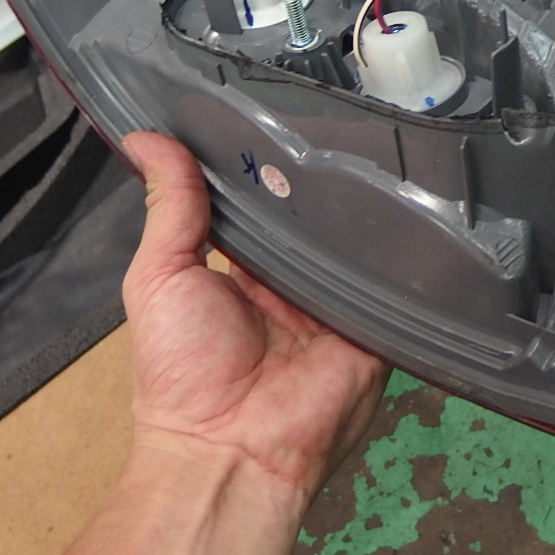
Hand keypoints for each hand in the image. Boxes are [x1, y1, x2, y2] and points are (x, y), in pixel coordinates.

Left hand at [120, 131, 389, 500]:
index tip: (279, 105)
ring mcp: (338, 300)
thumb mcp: (159, 277)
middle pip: (314, 214)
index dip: (267, 161)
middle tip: (336, 114)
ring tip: (374, 145)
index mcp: (245, 267)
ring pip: (357, 238)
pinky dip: (399, 247)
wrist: (234, 449)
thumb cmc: (183, 369)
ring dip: (361, 205)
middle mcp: (295, 279)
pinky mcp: (375, 321)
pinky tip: (408, 202)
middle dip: (321, 176)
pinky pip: (392, 277)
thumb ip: (168, 209)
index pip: (264, 200)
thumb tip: (146, 137)